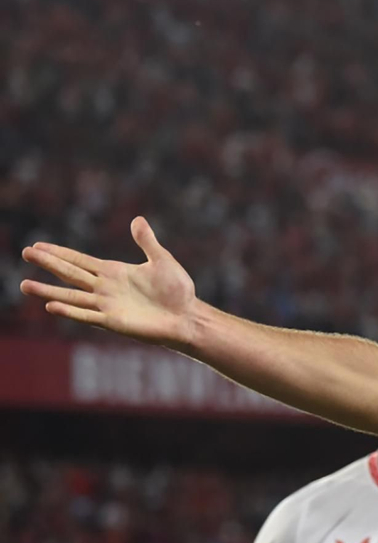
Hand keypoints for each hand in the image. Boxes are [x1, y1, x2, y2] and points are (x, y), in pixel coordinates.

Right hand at [21, 217, 198, 349]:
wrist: (187, 317)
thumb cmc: (178, 291)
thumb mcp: (162, 261)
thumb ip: (147, 242)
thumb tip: (137, 219)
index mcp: (114, 272)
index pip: (79, 260)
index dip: (59, 252)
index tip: (37, 245)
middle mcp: (105, 288)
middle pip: (70, 273)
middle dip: (48, 263)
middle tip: (24, 252)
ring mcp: (107, 306)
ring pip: (71, 296)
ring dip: (48, 291)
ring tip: (25, 285)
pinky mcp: (113, 322)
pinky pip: (87, 316)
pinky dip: (70, 311)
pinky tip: (52, 306)